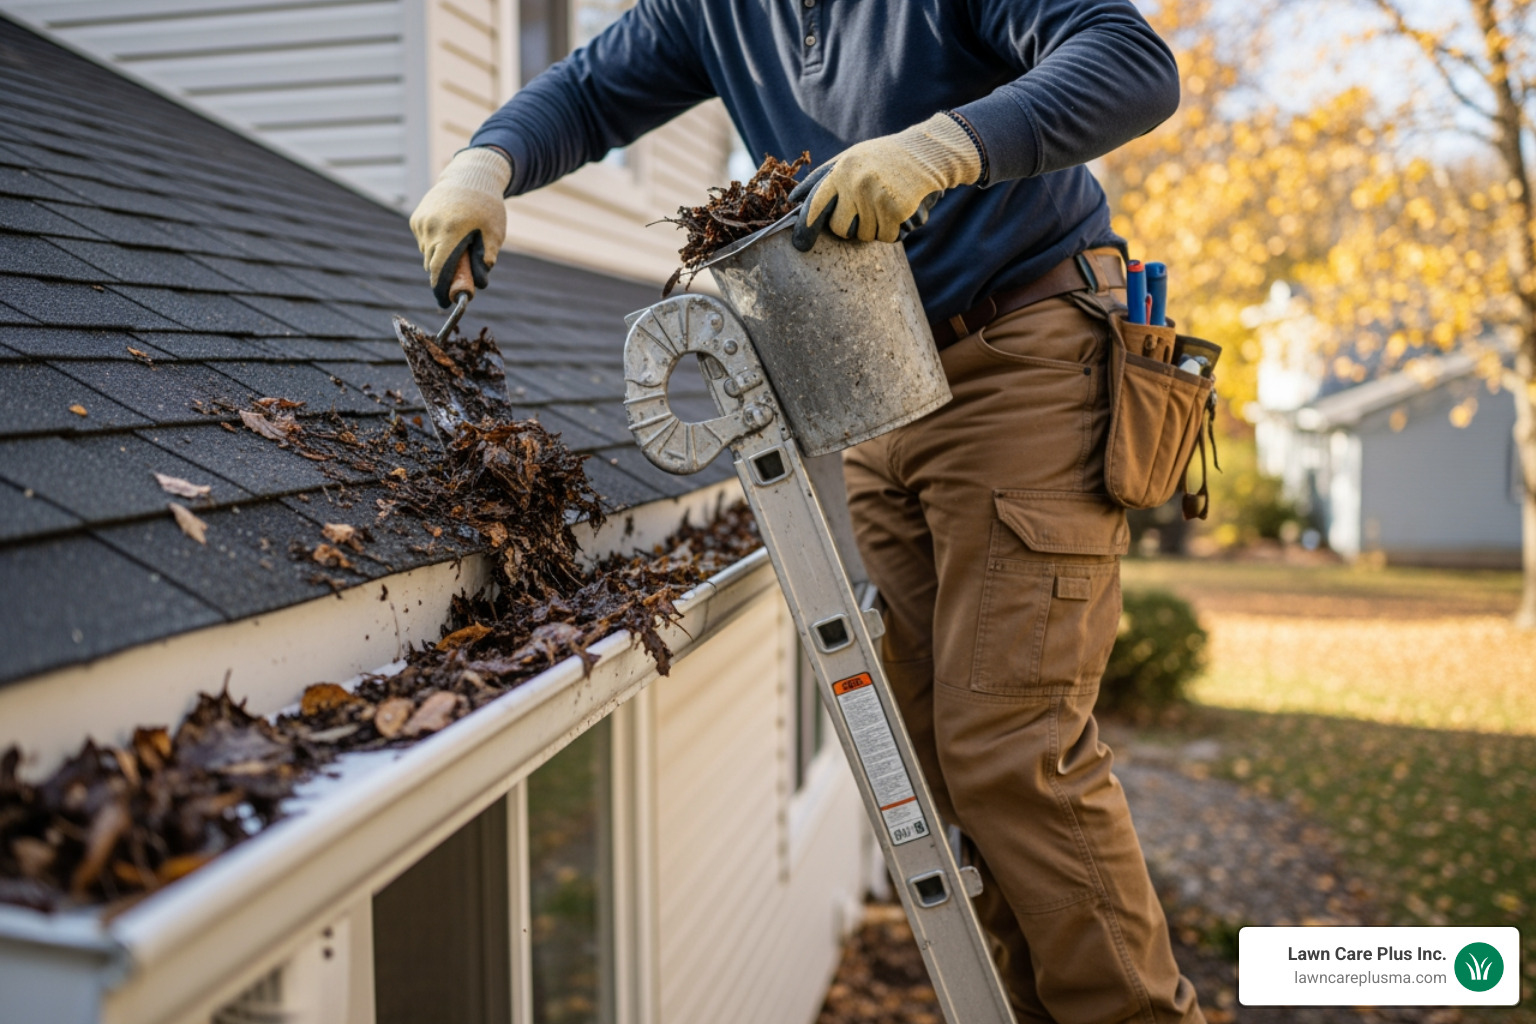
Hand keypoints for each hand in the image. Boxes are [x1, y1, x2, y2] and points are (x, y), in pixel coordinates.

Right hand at [409, 148, 511, 307]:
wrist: (470, 176)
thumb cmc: (487, 206)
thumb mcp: (495, 231)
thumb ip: (489, 255)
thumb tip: (482, 280)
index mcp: (451, 231)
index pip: (439, 269)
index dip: (441, 289)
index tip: (445, 302)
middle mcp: (431, 226)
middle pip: (433, 264)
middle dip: (445, 274)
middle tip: (461, 276)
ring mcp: (421, 222)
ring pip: (427, 253)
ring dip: (440, 257)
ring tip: (459, 246)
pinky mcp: (416, 218)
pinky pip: (424, 241)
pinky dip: (434, 244)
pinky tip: (449, 233)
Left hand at [790, 113, 980, 251]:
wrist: (929, 151)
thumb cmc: (886, 157)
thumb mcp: (852, 157)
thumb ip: (825, 178)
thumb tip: (795, 199)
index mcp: (841, 170)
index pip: (815, 204)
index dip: (806, 227)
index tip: (800, 245)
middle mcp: (855, 183)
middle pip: (841, 229)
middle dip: (852, 227)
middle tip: (868, 210)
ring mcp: (876, 197)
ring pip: (866, 236)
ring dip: (877, 227)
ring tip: (888, 203)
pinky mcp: (897, 210)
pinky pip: (888, 237)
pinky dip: (895, 230)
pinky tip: (902, 210)